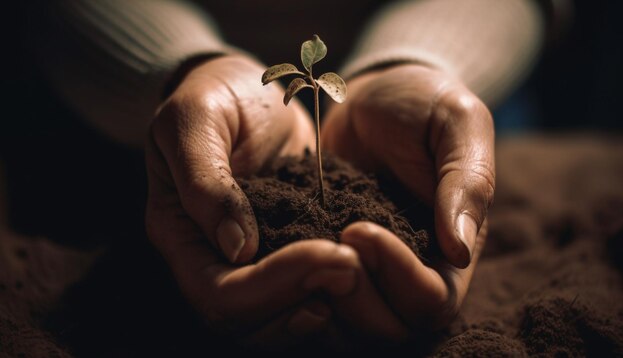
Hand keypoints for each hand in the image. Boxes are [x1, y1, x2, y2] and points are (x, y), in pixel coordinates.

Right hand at [145, 55, 360, 345]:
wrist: (245, 91)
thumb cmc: (213, 96)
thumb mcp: (196, 119)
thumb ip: (205, 180)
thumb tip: (236, 247)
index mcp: (180, 233)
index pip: (218, 293)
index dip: (271, 287)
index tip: (328, 253)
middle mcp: (210, 258)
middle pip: (247, 321)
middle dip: (301, 300)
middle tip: (353, 267)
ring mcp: (249, 260)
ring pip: (275, 320)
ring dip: (319, 309)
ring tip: (359, 275)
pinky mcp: (283, 250)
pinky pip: (302, 293)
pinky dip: (331, 293)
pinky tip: (362, 272)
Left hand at [321, 64, 493, 333]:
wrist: (375, 95)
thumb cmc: (425, 102)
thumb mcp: (457, 123)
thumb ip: (467, 182)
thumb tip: (461, 250)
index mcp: (453, 250)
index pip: (433, 301)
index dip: (398, 276)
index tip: (359, 227)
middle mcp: (412, 270)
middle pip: (390, 326)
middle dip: (355, 294)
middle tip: (326, 243)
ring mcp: (369, 269)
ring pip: (349, 322)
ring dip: (322, 294)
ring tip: (300, 246)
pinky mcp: (330, 256)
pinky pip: (315, 292)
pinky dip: (297, 283)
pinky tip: (277, 250)